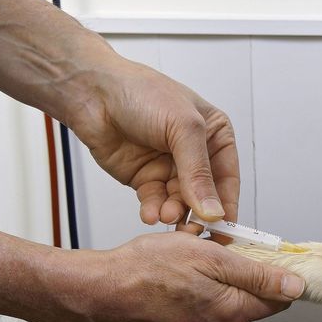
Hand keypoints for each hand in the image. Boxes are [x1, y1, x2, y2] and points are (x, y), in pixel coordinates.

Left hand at [65, 57, 238, 225]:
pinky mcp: (145, 179)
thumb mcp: (184, 128)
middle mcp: (195, 155)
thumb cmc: (142, 93)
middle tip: (191, 229)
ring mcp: (169, 168)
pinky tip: (150, 213)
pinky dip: (154, 211)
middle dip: (198, 214)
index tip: (226, 230)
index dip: (228, 205)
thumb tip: (213, 210)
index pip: (228, 178)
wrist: (93, 92)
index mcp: (215, 137)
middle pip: (205, 196)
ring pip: (180, 203)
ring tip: (166, 216)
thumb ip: (199, 173)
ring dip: (174, 213)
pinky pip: (155, 203)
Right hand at [69, 232, 304, 321]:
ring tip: (194, 258)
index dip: (276, 271)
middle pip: (254, 296)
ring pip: (230, 297)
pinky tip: (183, 272)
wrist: (104, 289)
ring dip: (220, 275)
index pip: (281, 297)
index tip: (264, 252)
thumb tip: (295, 287)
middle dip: (242, 269)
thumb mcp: (210, 258)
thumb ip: (258, 275)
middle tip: (215, 248)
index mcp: (234, 311)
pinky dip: (202, 285)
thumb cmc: (148, 268)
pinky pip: (208, 303)